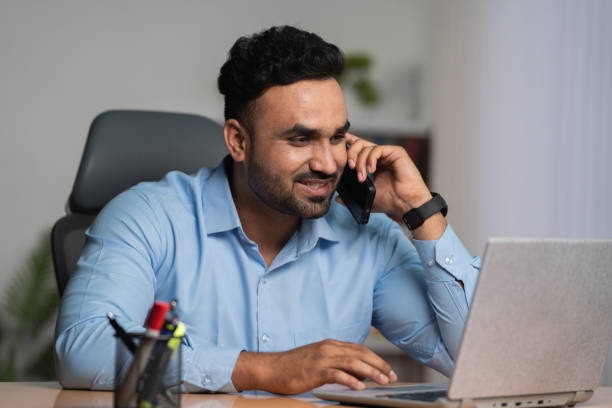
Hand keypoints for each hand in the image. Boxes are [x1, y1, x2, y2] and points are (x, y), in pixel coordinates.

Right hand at [231, 339, 397, 394]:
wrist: (270, 368)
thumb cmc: (293, 367)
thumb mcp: (318, 361)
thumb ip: (337, 364)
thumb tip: (360, 373)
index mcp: (330, 345)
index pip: (360, 349)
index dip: (377, 359)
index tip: (389, 370)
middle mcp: (328, 348)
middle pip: (361, 353)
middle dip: (379, 365)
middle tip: (392, 377)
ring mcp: (321, 358)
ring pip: (353, 362)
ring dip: (371, 372)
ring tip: (382, 381)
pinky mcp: (314, 370)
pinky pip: (336, 373)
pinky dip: (350, 379)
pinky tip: (360, 386)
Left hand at [339, 133, 445, 239]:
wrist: (407, 204)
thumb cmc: (392, 201)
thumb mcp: (367, 199)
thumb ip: (352, 197)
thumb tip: (337, 198)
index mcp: (374, 163)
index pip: (359, 149)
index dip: (348, 145)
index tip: (338, 145)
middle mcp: (381, 156)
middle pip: (360, 144)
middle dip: (351, 154)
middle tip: (350, 168)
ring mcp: (389, 153)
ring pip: (367, 147)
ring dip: (360, 161)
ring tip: (361, 177)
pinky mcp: (397, 152)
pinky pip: (378, 149)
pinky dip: (371, 158)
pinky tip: (371, 170)